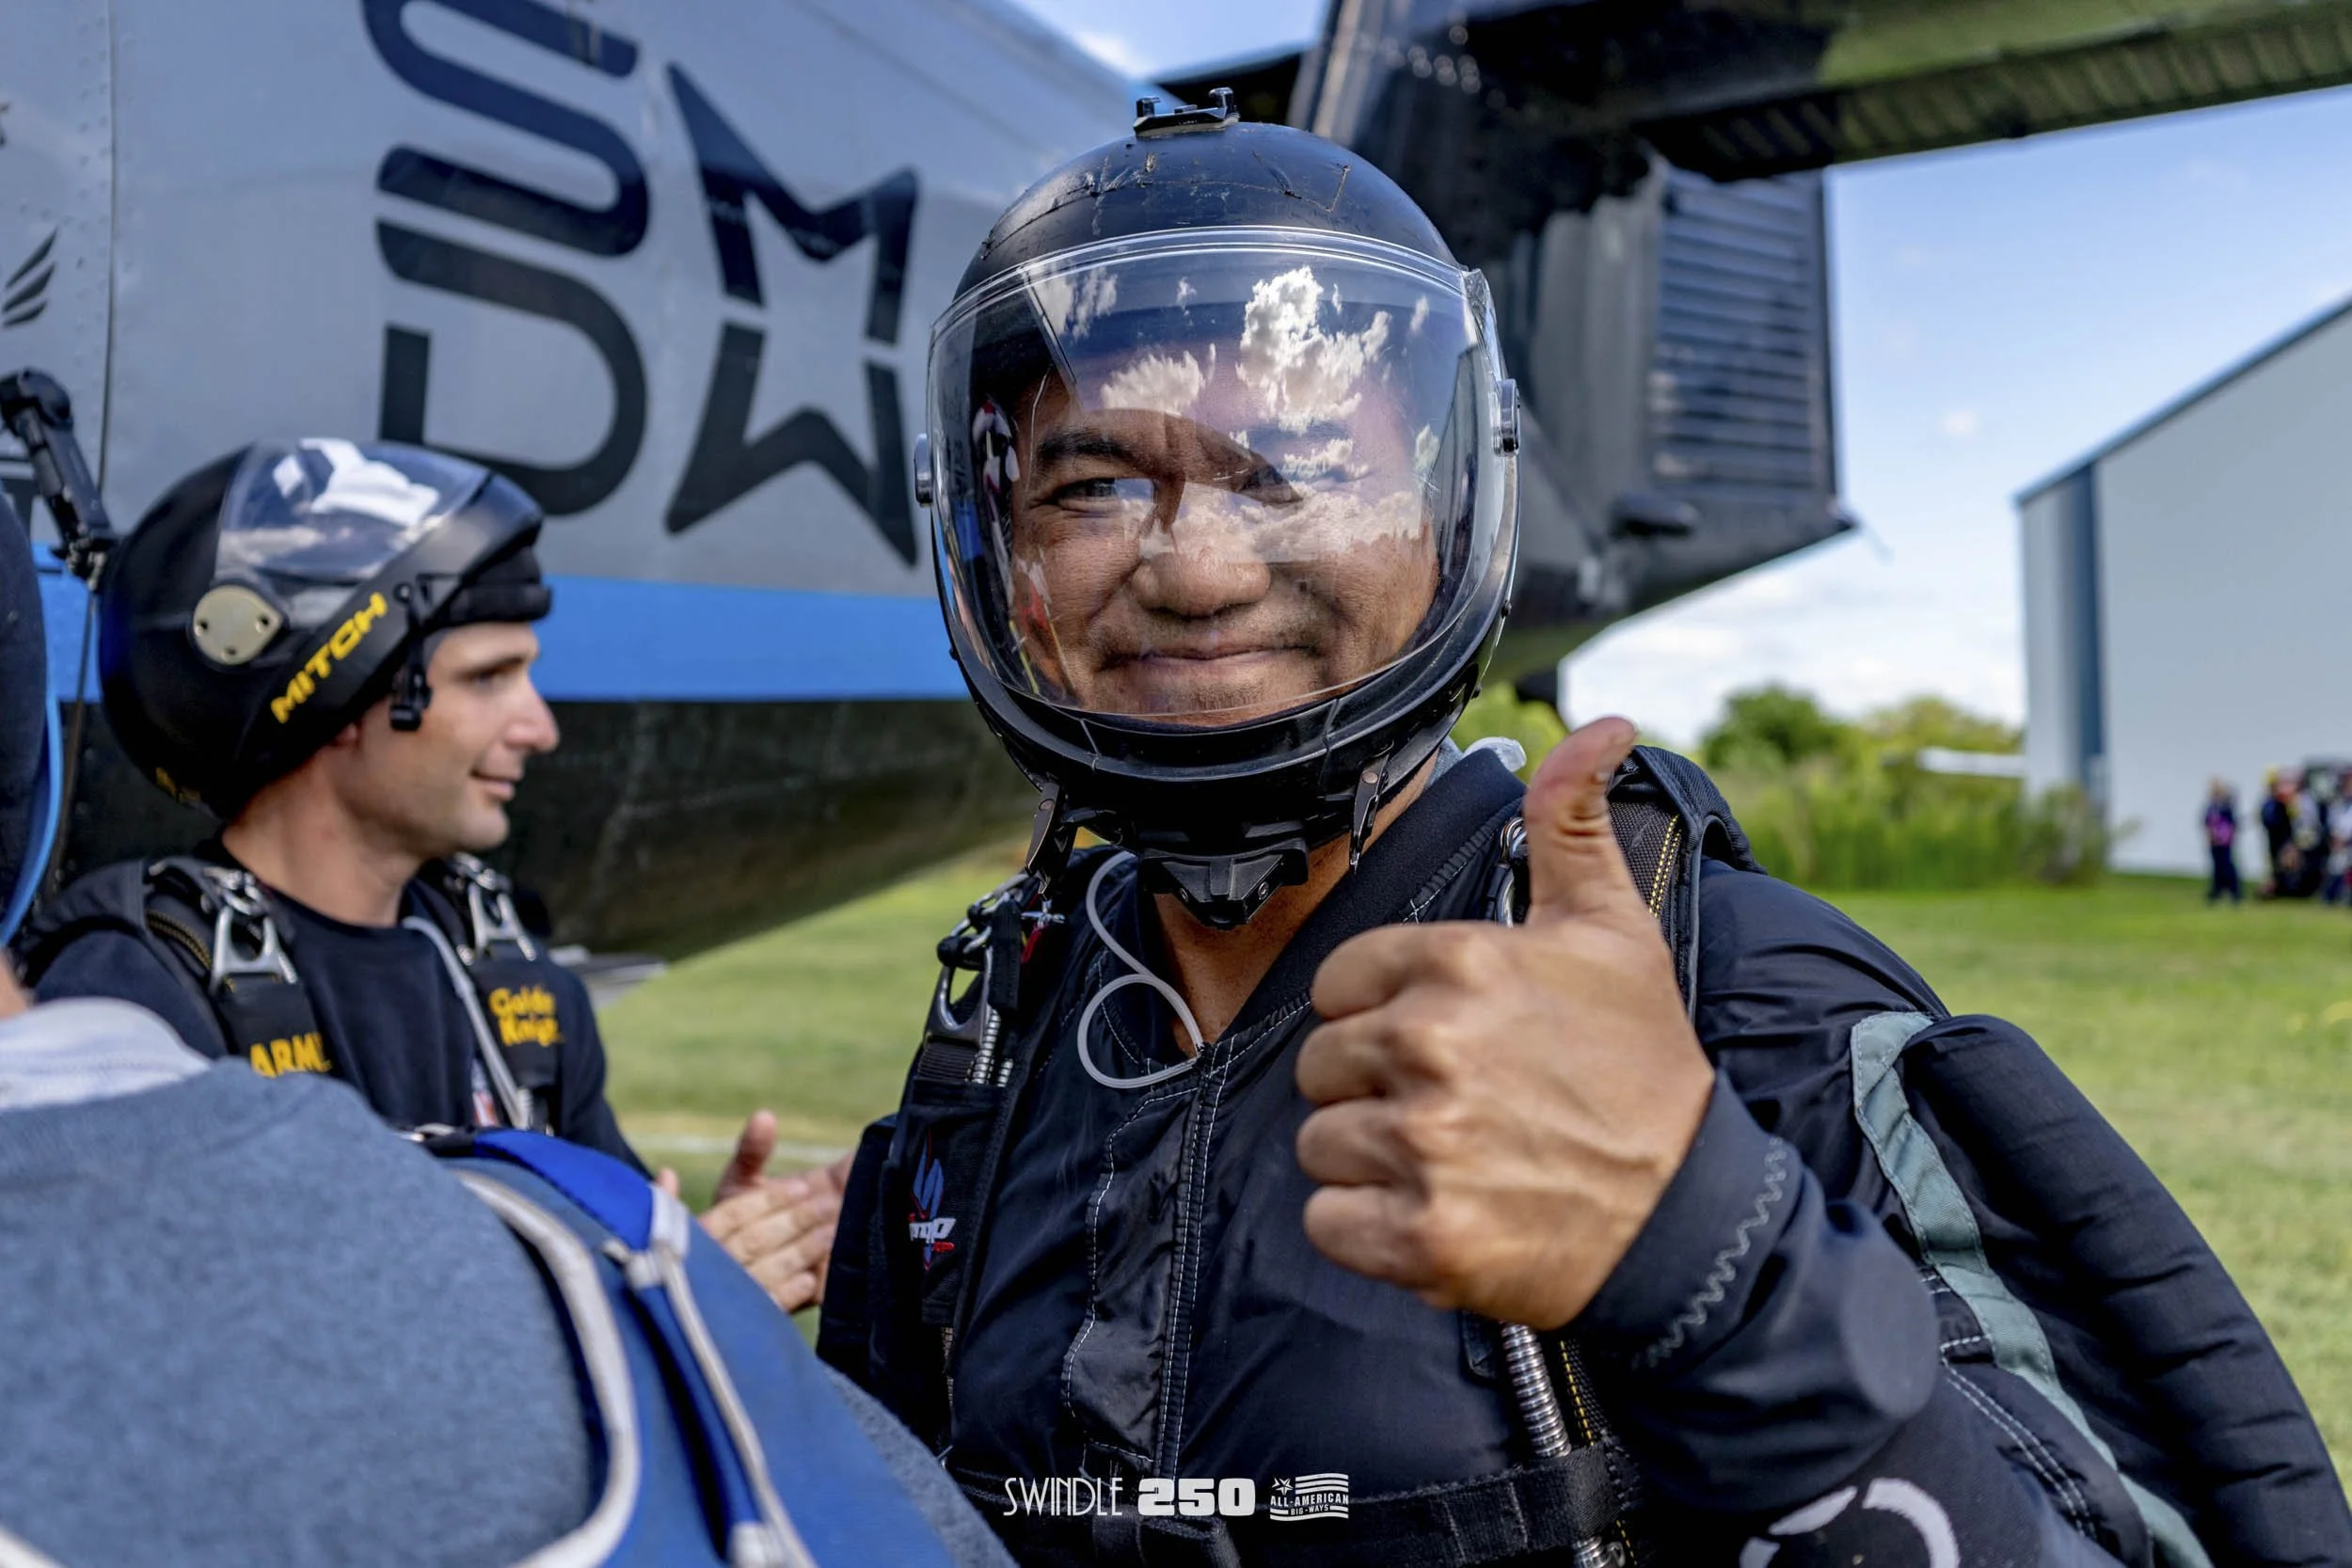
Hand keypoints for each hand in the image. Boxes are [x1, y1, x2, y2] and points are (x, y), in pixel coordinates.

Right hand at [700, 1110, 852, 1311]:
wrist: (734, 1284)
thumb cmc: (743, 1222)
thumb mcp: (742, 1185)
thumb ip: (751, 1152)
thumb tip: (765, 1117)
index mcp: (702, 1227)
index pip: (733, 1212)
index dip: (768, 1200)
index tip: (802, 1186)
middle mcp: (708, 1263)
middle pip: (752, 1241)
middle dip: (792, 1222)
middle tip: (825, 1206)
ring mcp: (727, 1296)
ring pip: (762, 1273)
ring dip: (798, 1252)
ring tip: (828, 1233)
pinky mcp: (745, 1324)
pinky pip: (766, 1309)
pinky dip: (787, 1292)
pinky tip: (809, 1280)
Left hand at [1294, 718, 1714, 1329]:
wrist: (1688, 1215)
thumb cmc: (1642, 1068)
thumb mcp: (1614, 931)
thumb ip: (1572, 824)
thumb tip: (1601, 725)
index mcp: (1460, 963)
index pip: (1338, 983)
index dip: (1379, 1013)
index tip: (1441, 1041)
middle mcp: (1431, 1045)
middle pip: (1321, 1065)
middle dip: (1372, 1088)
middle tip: (1455, 1107)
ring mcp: (1425, 1145)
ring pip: (1319, 1143)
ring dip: (1371, 1161)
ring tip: (1453, 1161)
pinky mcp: (1422, 1236)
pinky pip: (1327, 1222)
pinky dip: (1368, 1230)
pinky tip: (1435, 1213)